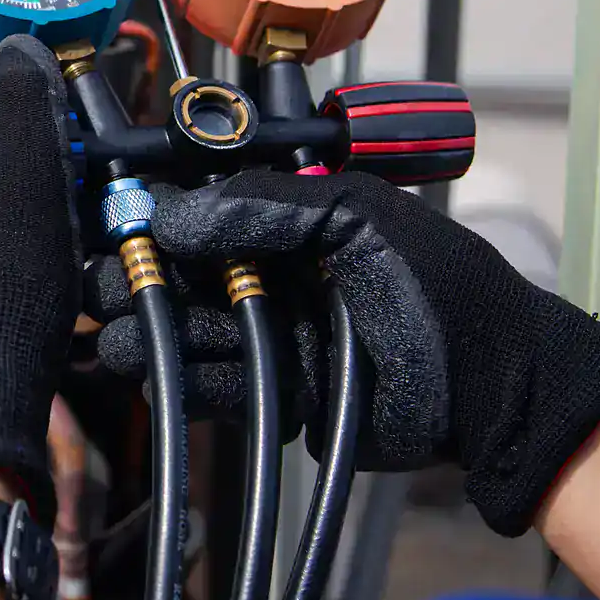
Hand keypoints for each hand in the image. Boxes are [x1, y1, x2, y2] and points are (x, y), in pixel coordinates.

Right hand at [86, 169, 599, 535]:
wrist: (495, 387)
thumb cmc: (442, 287)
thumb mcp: (358, 217)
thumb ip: (269, 207)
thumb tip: (174, 216)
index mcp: (297, 221)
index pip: (210, 209)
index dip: (160, 215)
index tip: (119, 221)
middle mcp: (280, 273)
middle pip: (190, 272)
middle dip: (143, 276)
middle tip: (104, 282)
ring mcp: (279, 333)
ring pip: (197, 330)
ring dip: (152, 329)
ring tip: (114, 332)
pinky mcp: (281, 392)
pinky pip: (223, 385)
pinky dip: (187, 377)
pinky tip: (153, 366)